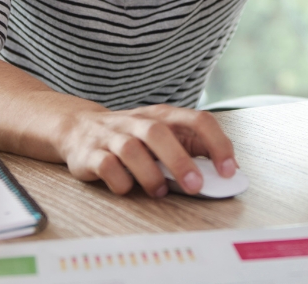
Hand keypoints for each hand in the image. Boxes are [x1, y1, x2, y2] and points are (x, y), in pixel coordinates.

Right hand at [56, 104, 236, 195]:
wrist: (78, 128)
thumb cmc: (132, 136)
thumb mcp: (164, 134)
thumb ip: (191, 147)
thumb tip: (224, 170)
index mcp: (163, 115)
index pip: (198, 120)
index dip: (217, 144)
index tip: (229, 170)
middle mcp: (138, 122)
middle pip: (160, 133)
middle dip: (180, 160)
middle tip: (196, 186)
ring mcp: (113, 137)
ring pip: (131, 149)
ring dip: (149, 174)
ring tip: (160, 192)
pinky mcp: (91, 154)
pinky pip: (106, 166)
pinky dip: (119, 181)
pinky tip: (127, 188)